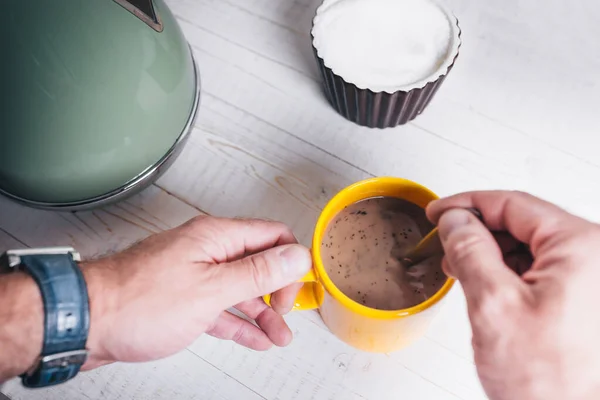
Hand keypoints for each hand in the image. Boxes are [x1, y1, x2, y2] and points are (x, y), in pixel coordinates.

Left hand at [81, 216, 310, 368]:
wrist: (86, 321)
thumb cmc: (137, 301)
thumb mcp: (210, 289)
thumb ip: (257, 272)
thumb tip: (295, 256)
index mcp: (216, 237)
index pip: (271, 236)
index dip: (291, 261)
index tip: (297, 289)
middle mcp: (206, 250)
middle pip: (257, 263)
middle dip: (278, 290)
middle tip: (286, 315)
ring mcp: (193, 274)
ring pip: (239, 289)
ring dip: (261, 312)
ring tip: (278, 335)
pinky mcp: (181, 298)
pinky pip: (220, 307)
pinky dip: (238, 322)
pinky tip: (252, 336)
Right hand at [427, 191, 599, 399]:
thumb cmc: (551, 382)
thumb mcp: (493, 305)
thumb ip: (470, 250)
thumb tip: (455, 220)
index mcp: (582, 247)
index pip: (512, 204)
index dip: (466, 205)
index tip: (437, 213)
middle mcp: (595, 257)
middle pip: (523, 223)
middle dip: (478, 232)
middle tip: (444, 245)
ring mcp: (592, 279)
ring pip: (530, 247)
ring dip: (491, 254)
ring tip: (461, 271)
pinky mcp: (586, 300)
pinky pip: (541, 271)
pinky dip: (509, 273)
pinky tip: (486, 287)